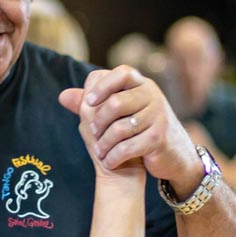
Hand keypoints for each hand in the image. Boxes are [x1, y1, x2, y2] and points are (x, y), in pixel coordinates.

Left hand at [64, 64, 201, 193]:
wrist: (173, 155)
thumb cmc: (140, 130)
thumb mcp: (118, 114)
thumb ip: (91, 105)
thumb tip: (62, 96)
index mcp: (142, 85)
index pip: (122, 73)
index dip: (102, 86)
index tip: (88, 103)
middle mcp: (153, 96)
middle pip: (116, 103)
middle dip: (98, 122)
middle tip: (91, 133)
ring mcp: (158, 117)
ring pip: (120, 128)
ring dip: (104, 144)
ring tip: (99, 152)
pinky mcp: (159, 139)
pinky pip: (128, 147)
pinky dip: (114, 157)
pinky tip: (109, 163)